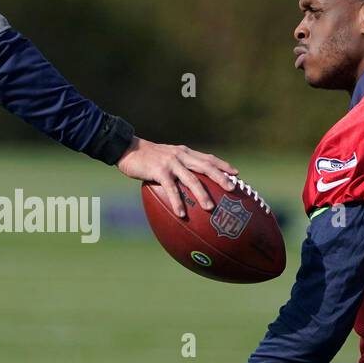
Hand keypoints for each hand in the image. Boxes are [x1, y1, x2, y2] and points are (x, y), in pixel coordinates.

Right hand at [117, 138, 238, 218]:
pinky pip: (171, 188)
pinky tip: (181, 214)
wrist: (127, 148)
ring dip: (202, 194)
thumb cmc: (148, 158)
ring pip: (191, 179)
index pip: (208, 158)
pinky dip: (177, 201)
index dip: (223, 165)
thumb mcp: (167, 158)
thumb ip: (180, 167)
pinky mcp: (159, 171)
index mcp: (185, 153)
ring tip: (210, 208)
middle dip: (221, 178)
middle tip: (233, 189)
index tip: (236, 174)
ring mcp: (171, 163)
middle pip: (206, 166)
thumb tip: (191, 184)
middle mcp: (181, 156)